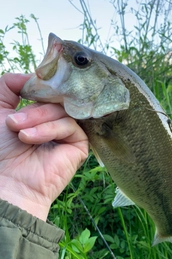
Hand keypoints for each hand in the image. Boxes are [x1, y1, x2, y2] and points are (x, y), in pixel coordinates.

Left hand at [0, 73, 88, 220]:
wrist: (5, 182)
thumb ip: (9, 84)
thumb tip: (33, 76)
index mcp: (39, 113)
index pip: (49, 90)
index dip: (40, 87)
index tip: (26, 90)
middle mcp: (55, 122)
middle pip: (56, 99)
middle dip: (33, 107)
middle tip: (12, 123)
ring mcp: (68, 134)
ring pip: (62, 110)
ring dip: (37, 119)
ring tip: (20, 134)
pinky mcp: (78, 145)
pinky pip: (70, 125)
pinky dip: (49, 129)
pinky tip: (32, 140)